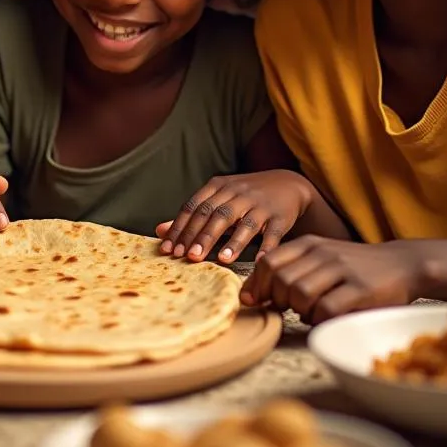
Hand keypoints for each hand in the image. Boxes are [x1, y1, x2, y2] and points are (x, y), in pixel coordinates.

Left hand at [155, 170, 316, 263]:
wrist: (287, 185)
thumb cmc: (244, 197)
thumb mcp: (217, 200)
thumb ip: (191, 217)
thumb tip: (159, 231)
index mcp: (218, 187)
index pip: (194, 207)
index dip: (181, 228)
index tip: (169, 250)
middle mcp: (238, 192)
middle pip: (217, 214)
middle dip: (202, 236)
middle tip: (189, 258)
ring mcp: (260, 204)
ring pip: (245, 222)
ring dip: (233, 241)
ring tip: (222, 260)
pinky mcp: (280, 216)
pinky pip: (272, 233)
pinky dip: (266, 247)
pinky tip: (259, 261)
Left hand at [241, 236, 423, 323]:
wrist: (402, 263)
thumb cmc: (354, 266)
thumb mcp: (321, 257)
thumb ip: (290, 269)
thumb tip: (253, 293)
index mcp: (309, 243)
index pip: (268, 262)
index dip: (256, 284)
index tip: (254, 300)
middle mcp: (323, 252)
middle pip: (281, 279)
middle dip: (277, 299)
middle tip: (287, 307)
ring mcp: (342, 269)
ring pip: (300, 293)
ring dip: (298, 310)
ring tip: (307, 311)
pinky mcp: (361, 289)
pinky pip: (327, 308)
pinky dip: (319, 318)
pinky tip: (324, 317)